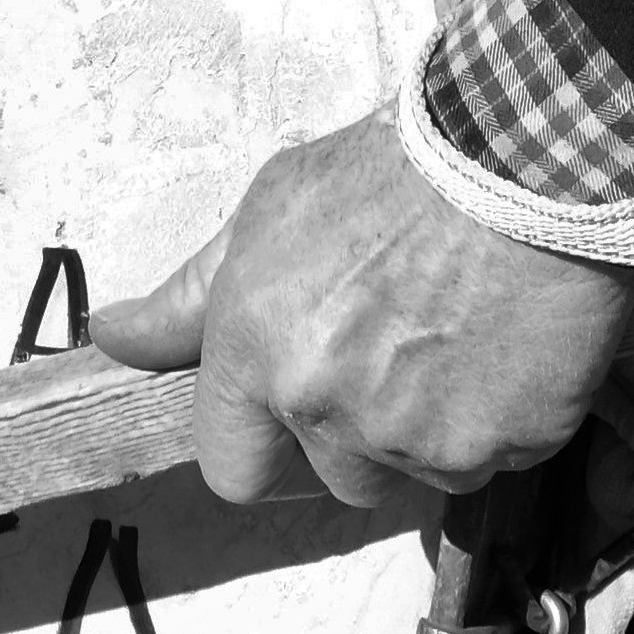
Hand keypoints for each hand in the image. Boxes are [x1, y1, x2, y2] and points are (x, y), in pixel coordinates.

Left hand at [91, 105, 633, 508]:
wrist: (522, 155)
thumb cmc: (389, 167)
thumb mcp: (270, 208)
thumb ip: (190, 295)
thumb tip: (112, 335)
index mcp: (259, 351)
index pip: (229, 467)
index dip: (258, 442)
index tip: (287, 406)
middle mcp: (329, 409)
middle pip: (330, 477)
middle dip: (351, 433)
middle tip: (388, 350)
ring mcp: (421, 440)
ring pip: (414, 472)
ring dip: (426, 427)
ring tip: (453, 332)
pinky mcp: (505, 448)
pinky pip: (490, 460)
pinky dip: (495, 418)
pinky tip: (505, 341)